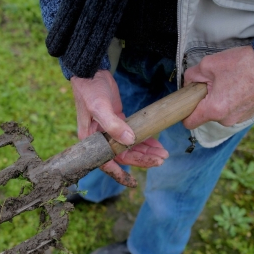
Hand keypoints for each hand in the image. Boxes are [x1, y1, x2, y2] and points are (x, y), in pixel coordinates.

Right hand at [71, 70, 168, 185]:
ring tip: (163, 154)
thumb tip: (130, 140)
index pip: (106, 163)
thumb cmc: (90, 90)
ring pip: (130, 147)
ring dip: (146, 151)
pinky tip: (157, 143)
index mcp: (91, 140)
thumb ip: (113, 125)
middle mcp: (100, 139)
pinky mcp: (119, 121)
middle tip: (160, 160)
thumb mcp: (100, 107)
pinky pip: (133, 136)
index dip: (120, 174)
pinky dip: (145, 140)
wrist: (91, 71)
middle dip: (142, 159)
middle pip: (123, 156)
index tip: (133, 183)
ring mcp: (110, 130)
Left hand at [182, 46, 253, 128]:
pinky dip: (231, 100)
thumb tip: (188, 85)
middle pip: (205, 115)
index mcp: (214, 110)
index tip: (187, 101)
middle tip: (212, 82)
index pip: (189, 123)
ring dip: (218, 100)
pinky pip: (232, 110)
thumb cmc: (242, 64)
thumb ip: (191, 77)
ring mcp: (239, 119)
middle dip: (204, 100)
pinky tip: (238, 86)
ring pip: (219, 112)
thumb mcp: (208, 65)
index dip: (184, 112)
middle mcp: (226, 120)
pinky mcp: (249, 114)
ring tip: (228, 82)